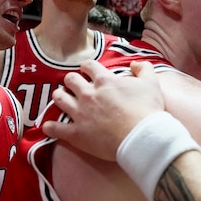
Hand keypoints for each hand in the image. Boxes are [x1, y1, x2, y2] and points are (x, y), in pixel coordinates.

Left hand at [42, 60, 164, 160]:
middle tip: (76, 86)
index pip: (89, 66)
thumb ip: (143, 68)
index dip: (88, 67)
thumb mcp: (151, 83)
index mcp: (105, 81)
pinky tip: (49, 126)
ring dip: (60, 97)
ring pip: (59, 98)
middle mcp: (88, 94)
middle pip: (70, 80)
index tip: (89, 71)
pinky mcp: (76, 133)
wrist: (141, 137)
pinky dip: (50, 127)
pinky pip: (55, 128)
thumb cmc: (147, 110)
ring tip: (62, 99)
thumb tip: (135, 64)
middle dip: (72, 81)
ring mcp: (80, 113)